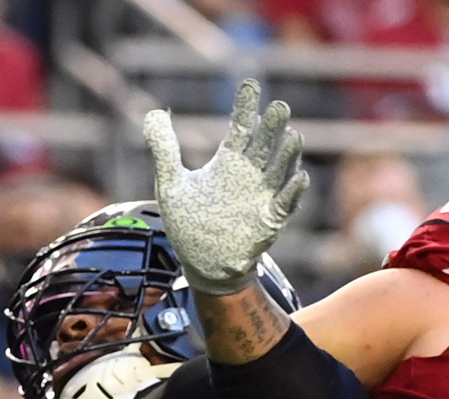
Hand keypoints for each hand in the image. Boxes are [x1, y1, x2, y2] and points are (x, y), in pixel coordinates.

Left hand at [144, 80, 308, 294]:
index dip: (246, 107)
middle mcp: (250, 174)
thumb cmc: (190, 224)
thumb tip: (151, 114)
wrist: (202, 264)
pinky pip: (285, 203)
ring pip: (280, 169)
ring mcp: (263, 196)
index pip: (242, 127)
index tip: (250, 85)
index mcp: (229, 162)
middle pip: (266, 144)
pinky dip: (292, 191)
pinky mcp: (270, 220)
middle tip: (279, 108)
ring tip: (292, 136)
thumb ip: (164, 150)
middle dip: (273, 126)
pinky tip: (297, 177)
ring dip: (288, 154)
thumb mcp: (170, 185)